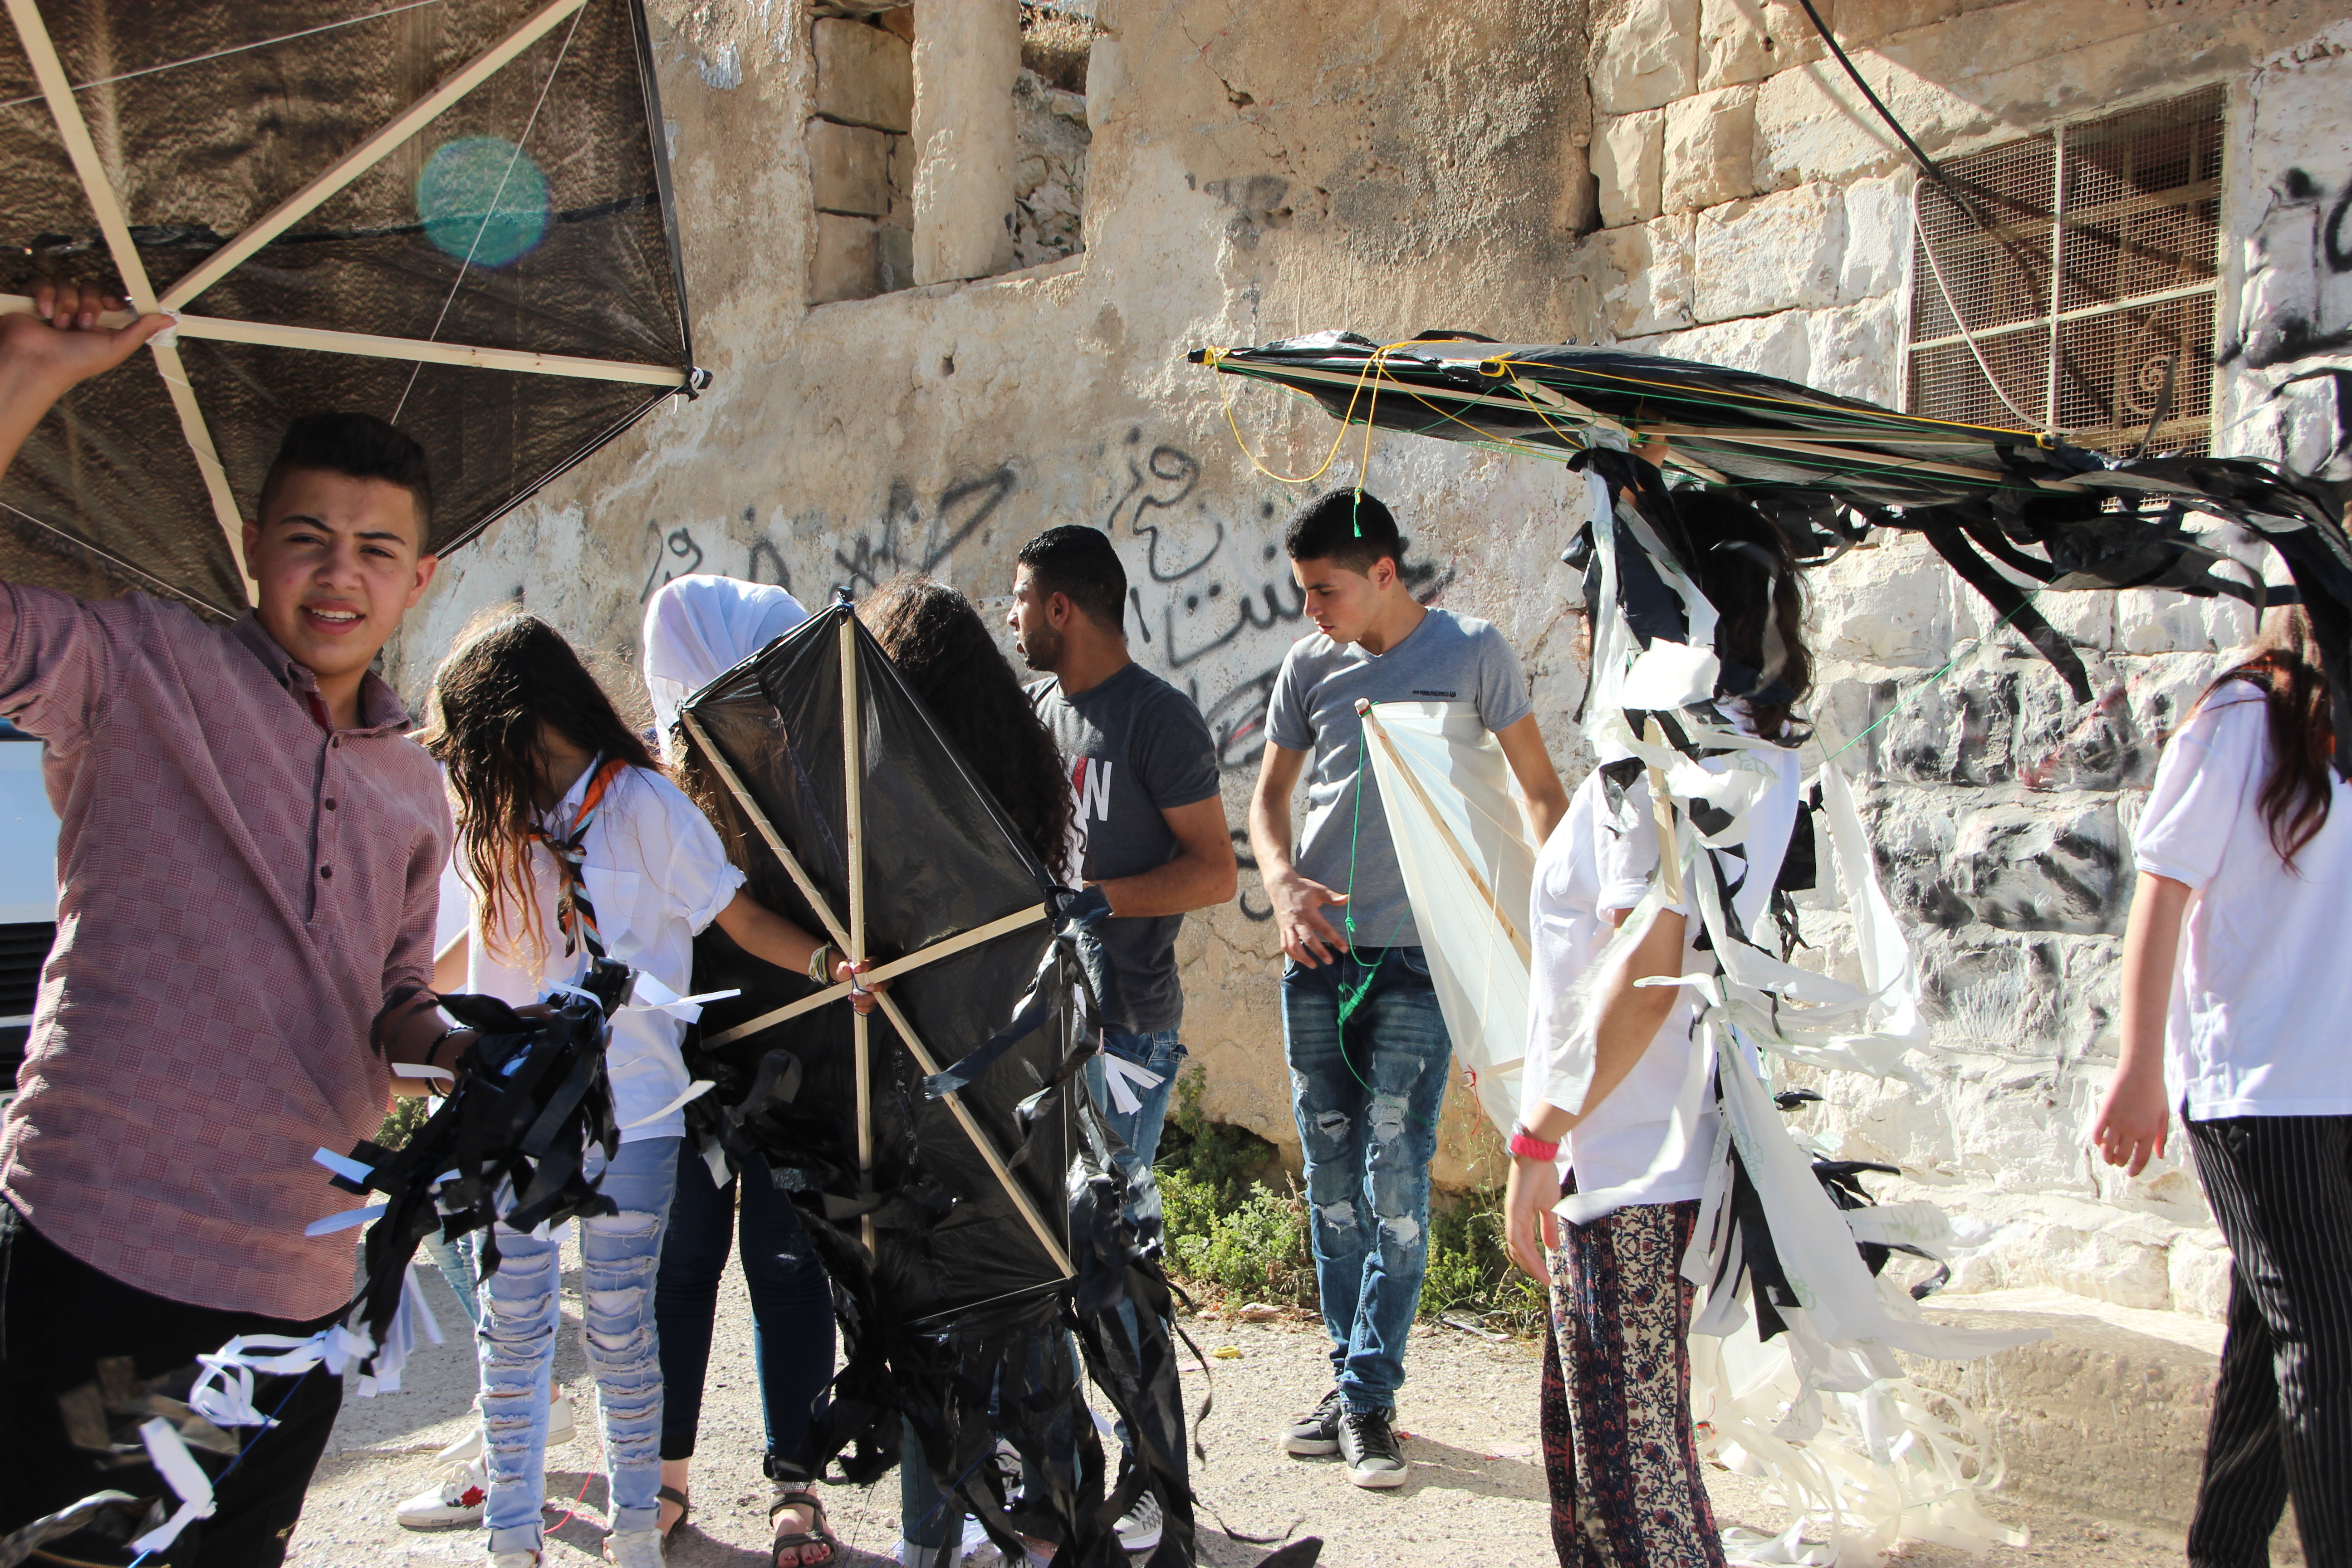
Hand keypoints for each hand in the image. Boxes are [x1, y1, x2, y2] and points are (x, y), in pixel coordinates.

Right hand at [2, 283, 170, 394]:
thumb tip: (169, 319)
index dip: (112, 298)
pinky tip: (44, 313)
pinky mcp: (34, 298)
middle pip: (91, 287)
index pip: (110, 297)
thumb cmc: (76, 362)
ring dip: (67, 304)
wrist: (37, 364)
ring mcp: (56, 304)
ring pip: (68, 284)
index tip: (113, 306)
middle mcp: (78, 311)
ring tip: (61, 325)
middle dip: (89, 304)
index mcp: (100, 323)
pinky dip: (45, 296)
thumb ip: (141, 330)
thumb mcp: (116, 347)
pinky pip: (43, 282)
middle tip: (84, 325)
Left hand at [835, 956, 886, 1014]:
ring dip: (867, 999)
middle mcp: (878, 977)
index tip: (855, 970)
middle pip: (884, 983)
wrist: (845, 980)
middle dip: (877, 986)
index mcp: (872, 964)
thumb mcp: (842, 967)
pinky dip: (865, 1008)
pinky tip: (857, 1006)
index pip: (872, 964)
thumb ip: (843, 967)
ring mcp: (877, 990)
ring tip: (853, 998)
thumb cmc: (847, 971)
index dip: (865, 967)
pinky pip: (873, 1006)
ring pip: (878, 996)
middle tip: (867, 988)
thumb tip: (846, 969)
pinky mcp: (873, 1000)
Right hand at [1267, 868, 1348, 966]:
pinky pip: (1284, 945)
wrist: (1279, 884)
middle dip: (1319, 952)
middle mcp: (1297, 921)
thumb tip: (1347, 898)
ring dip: (1303, 957)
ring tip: (1314, 965)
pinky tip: (1300, 959)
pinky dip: (1292, 954)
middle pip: (1308, 939)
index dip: (1335, 939)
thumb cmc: (1301, 887)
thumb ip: (1332, 897)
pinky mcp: (1281, 929)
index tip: (1344, 949)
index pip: (1324, 928)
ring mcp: (1288, 926)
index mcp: (1309, 912)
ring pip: (1293, 945)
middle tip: (1329, 961)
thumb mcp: (1318, 889)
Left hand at [1503, 1154, 1561, 1282]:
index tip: (1547, 1276)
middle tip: (1544, 1280)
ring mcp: (1512, 1215)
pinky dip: (1525, 1250)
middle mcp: (1513, 1219)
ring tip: (1542, 1276)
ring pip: (1517, 1247)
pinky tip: (1535, 1261)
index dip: (1533, 1262)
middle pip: (1518, 1251)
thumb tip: (1552, 1247)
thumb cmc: (1542, 1177)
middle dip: (1530, 1267)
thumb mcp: (1549, 1206)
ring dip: (1529, 1263)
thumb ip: (1548, 1227)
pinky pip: (1516, 1235)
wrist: (1538, 1155)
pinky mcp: (1514, 1210)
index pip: (1524, 1246)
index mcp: (1521, 1219)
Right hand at [2089, 1063, 2169, 1176]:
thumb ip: (2161, 1137)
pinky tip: (2100, 1141)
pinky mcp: (2105, 1114)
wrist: (2140, 1071)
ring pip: (2107, 1149)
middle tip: (2119, 1163)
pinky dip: (2098, 1141)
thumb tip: (2160, 1156)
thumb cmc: (2155, 1091)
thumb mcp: (2164, 1115)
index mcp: (2149, 1132)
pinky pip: (2097, 1134)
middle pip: (2122, 1156)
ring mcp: (2117, 1123)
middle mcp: (2133, 1131)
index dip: (2135, 1169)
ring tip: (2107, 1157)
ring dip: (2106, 1156)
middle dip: (2120, 1163)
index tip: (2131, 1173)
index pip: (2141, 1159)